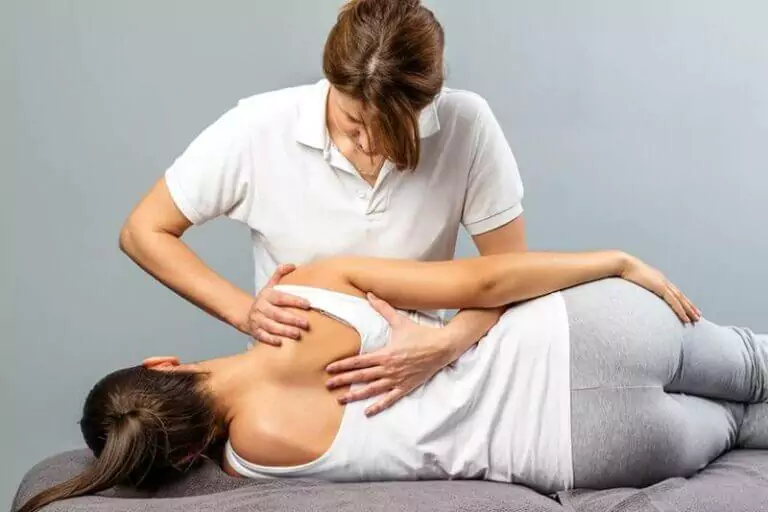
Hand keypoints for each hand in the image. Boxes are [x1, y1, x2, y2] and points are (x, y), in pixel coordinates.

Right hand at [245, 264, 310, 345]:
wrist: (246, 313)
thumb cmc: (266, 300)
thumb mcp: (271, 285)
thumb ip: (280, 274)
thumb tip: (293, 265)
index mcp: (267, 295)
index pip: (281, 297)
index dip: (294, 300)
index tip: (308, 304)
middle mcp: (261, 307)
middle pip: (276, 313)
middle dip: (292, 319)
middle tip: (306, 324)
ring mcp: (257, 320)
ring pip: (270, 326)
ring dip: (284, 330)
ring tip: (297, 334)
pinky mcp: (254, 331)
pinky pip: (262, 336)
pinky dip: (270, 339)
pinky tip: (281, 343)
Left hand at [325, 293, 453, 416]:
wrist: (442, 347)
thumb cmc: (420, 334)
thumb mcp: (400, 321)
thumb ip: (383, 308)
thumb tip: (371, 294)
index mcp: (385, 354)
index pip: (358, 361)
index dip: (342, 365)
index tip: (329, 369)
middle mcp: (389, 369)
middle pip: (361, 376)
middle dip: (343, 381)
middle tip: (327, 385)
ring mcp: (397, 380)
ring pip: (372, 390)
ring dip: (355, 395)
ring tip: (341, 399)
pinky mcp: (406, 387)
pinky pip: (389, 399)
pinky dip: (378, 406)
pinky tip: (367, 412)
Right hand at [620, 254, 701, 323]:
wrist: (622, 264)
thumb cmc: (622, 271)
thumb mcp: (630, 280)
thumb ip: (633, 286)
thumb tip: (626, 292)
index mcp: (656, 279)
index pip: (672, 291)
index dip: (680, 300)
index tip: (686, 307)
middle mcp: (663, 281)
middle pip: (680, 296)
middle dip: (689, 306)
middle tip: (697, 315)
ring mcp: (663, 284)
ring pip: (680, 299)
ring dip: (689, 310)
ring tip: (696, 318)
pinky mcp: (660, 287)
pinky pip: (674, 302)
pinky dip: (681, 310)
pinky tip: (686, 318)